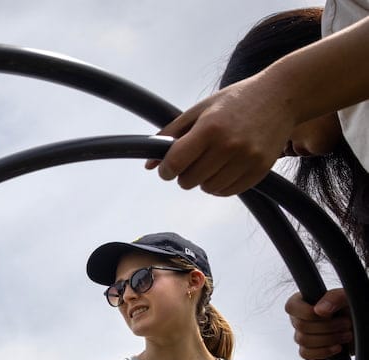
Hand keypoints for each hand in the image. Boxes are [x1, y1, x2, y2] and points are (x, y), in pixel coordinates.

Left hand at [145, 74, 295, 195]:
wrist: (281, 95)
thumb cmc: (236, 100)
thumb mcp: (199, 110)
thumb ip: (171, 135)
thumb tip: (149, 164)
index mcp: (209, 128)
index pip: (175, 163)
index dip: (166, 169)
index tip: (168, 167)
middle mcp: (229, 146)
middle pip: (189, 181)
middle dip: (184, 174)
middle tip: (193, 160)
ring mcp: (247, 159)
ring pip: (208, 189)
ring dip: (203, 180)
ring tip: (212, 161)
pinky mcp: (260, 170)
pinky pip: (228, 191)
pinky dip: (221, 185)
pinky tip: (225, 168)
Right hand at [285, 288, 351, 359]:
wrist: (361, 326)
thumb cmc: (353, 308)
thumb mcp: (346, 297)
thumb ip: (333, 298)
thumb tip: (319, 310)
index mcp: (303, 301)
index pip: (291, 307)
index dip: (307, 313)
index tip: (328, 314)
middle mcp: (299, 318)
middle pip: (300, 326)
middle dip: (327, 327)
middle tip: (346, 324)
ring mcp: (302, 335)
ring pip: (303, 341)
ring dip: (329, 339)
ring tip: (346, 335)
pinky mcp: (309, 350)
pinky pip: (306, 354)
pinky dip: (324, 352)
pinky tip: (338, 347)